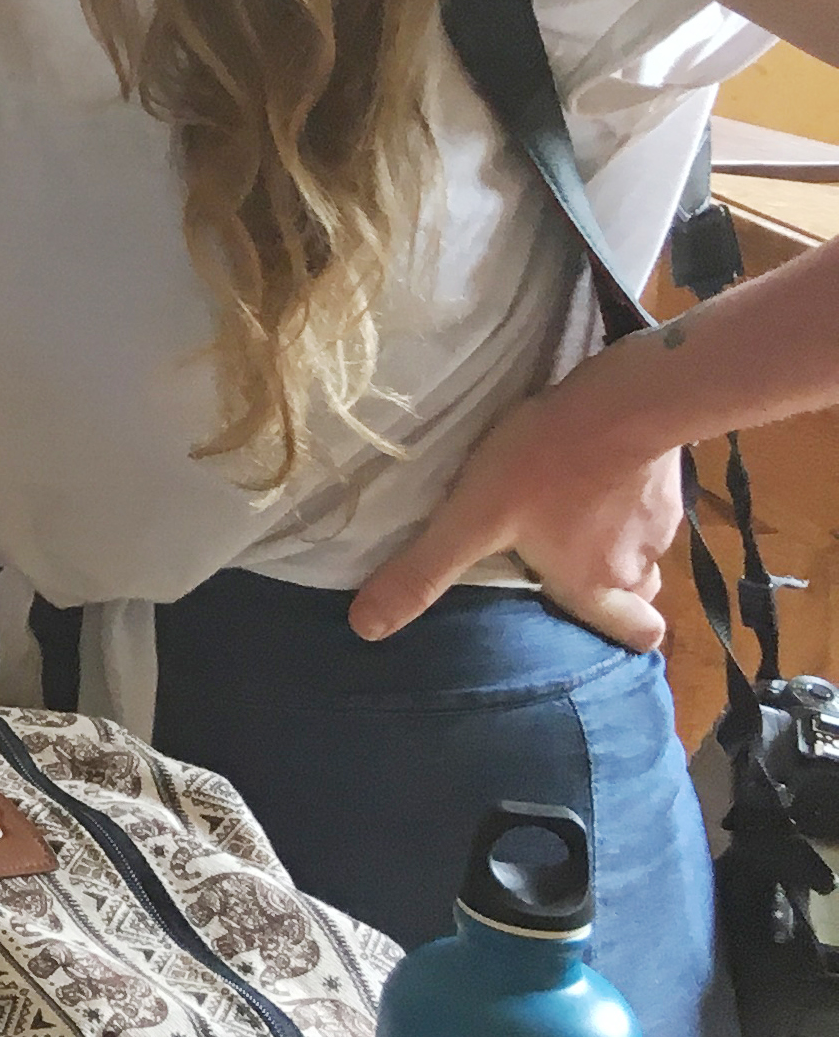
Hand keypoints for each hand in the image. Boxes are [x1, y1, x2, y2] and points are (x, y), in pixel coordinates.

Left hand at [351, 386, 685, 650]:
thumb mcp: (473, 518)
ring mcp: (661, 520)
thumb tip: (368, 630)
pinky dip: (624, 497)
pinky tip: (593, 472)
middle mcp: (638, 563)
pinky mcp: (667, 477)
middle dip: (612, 592)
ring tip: (574, 516)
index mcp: (596, 585)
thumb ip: (426, 570)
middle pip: (639, 595)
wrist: (624, 399)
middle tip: (572, 570)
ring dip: (613, 541)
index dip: (619, 635)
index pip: (636, 636)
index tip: (591, 627)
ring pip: (643, 549)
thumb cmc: (546, 463)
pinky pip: (649, 502)